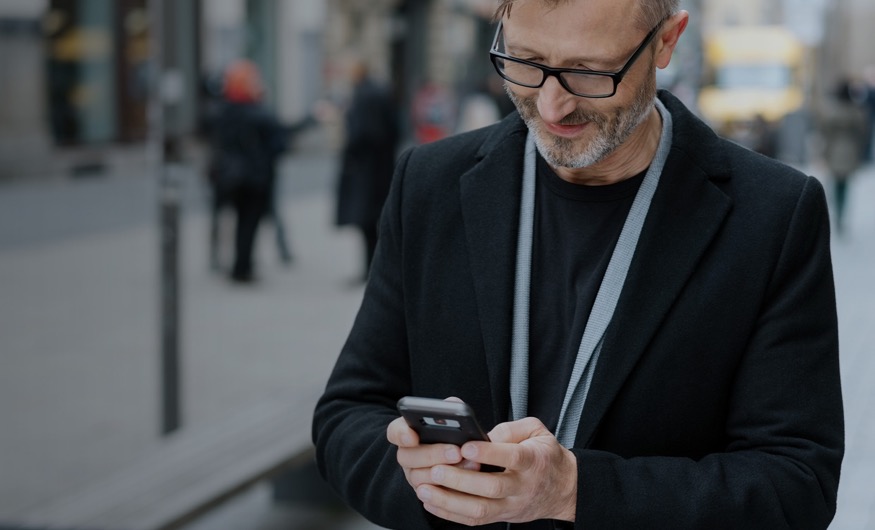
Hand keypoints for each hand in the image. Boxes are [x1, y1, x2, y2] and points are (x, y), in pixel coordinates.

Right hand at [386, 409, 475, 491]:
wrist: (468, 458)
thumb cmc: (457, 433)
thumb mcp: (453, 418)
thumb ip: (450, 409)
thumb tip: (453, 403)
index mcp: (408, 433)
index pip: (394, 431)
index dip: (400, 434)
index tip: (412, 435)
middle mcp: (407, 456)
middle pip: (407, 457)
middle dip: (433, 454)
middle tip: (456, 451)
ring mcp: (414, 476)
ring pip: (419, 478)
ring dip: (446, 473)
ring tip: (472, 465)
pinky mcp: (428, 494)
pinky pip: (433, 496)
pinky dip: (451, 490)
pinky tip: (469, 483)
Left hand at [412, 417, 576, 525]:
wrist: (563, 488)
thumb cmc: (545, 455)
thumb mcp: (536, 431)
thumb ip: (510, 429)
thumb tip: (482, 434)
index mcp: (533, 460)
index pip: (512, 457)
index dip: (488, 453)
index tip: (466, 447)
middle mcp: (522, 486)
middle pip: (492, 488)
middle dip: (461, 480)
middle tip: (435, 469)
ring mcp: (512, 505)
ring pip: (480, 509)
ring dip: (450, 500)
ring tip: (426, 488)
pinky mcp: (502, 516)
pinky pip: (475, 520)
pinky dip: (450, 513)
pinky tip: (432, 501)